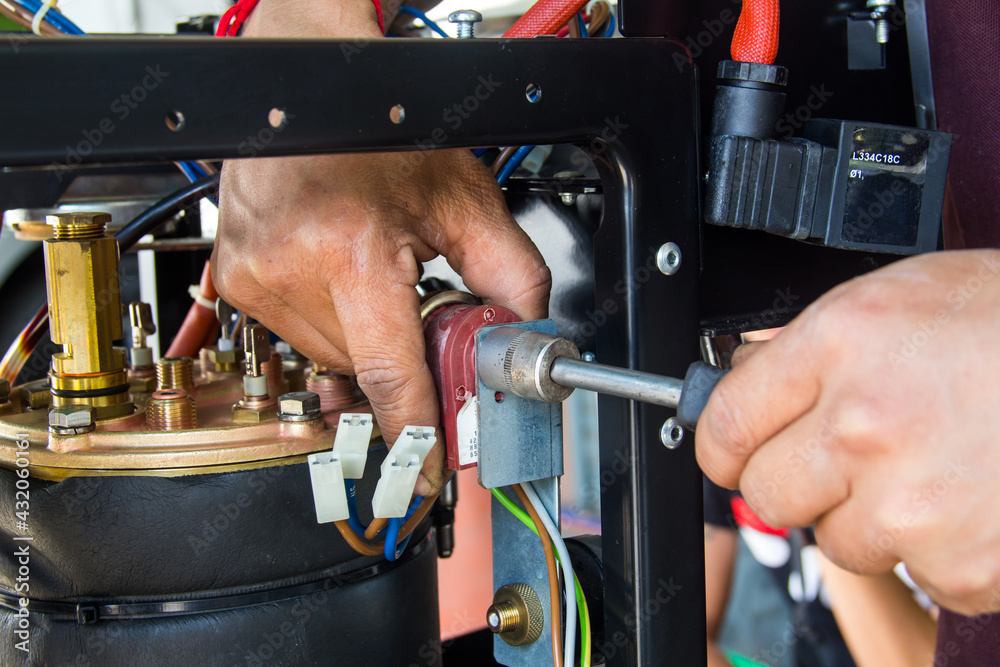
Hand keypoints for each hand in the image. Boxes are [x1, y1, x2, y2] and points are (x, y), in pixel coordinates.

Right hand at [212, 1, 550, 495]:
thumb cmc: (379, 129)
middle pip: (366, 370)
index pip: (390, 378)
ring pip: (332, 358)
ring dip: (368, 336)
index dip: (418, 436)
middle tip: (420, 307)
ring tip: (378, 274)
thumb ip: (510, 272)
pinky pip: (300, 335)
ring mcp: (255, 279)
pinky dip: (334, 321)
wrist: (304, 92)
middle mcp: (290, 272)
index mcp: (349, 253)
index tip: (431, 478)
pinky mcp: (237, 279)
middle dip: (404, 356)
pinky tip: (345, 274)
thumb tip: (525, 333)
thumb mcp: (462, 195)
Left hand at [696, 249, 999, 614]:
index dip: (723, 444)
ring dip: (868, 518)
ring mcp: (908, 501)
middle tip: (844, 462)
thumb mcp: (903, 301)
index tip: (731, 451)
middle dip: (793, 484)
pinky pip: (911, 573)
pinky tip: (971, 499)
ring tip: (930, 471)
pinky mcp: (957, 563)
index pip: (726, 421)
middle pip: (765, 494)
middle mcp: (865, 423)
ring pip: (834, 541)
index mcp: (844, 344)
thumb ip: (816, 350)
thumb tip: (749, 379)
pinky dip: (935, 549)